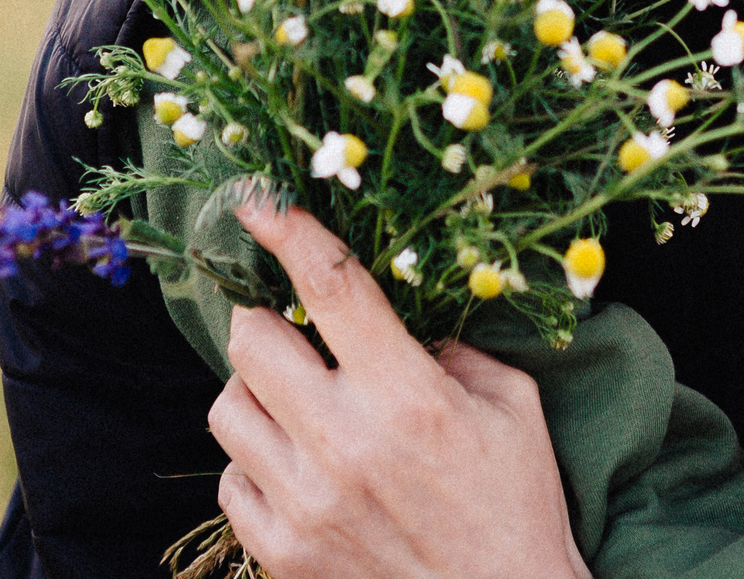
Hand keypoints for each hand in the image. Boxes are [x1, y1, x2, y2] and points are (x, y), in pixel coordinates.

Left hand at [208, 202, 590, 578]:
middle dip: (267, 322)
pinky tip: (299, 466)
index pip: (331, 287)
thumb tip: (403, 320)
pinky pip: (230, 480)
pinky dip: (255, 462)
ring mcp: (305, 502)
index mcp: (408, 395)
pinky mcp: (282, 551)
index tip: (259, 201)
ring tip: (299, 404)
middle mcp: (344, 443)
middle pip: (250, 341)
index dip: (288, 231)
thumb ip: (454, 349)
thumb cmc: (516, 502)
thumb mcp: (513, 406)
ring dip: (257, 392)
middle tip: (296, 333)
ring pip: (226, 408)